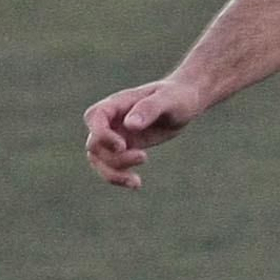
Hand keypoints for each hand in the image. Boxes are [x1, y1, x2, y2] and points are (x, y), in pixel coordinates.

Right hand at [83, 78, 201, 187]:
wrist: (185, 102)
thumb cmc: (177, 96)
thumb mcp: (168, 100)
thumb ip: (149, 109)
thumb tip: (130, 125)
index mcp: (117, 104)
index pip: (94, 117)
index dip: (102, 134)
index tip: (122, 146)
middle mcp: (112, 120)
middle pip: (94, 144)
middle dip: (113, 158)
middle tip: (144, 157)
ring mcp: (116, 135)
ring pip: (99, 159)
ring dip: (113, 174)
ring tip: (136, 182)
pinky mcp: (125, 149)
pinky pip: (112, 166)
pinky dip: (119, 177)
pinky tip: (136, 184)